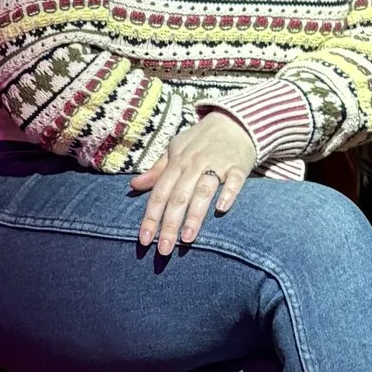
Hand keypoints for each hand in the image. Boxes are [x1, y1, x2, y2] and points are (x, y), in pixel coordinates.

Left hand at [130, 112, 258, 254]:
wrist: (234, 121)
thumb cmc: (201, 140)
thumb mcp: (175, 149)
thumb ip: (157, 170)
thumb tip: (134, 185)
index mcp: (176, 162)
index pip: (159, 193)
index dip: (150, 217)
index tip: (144, 240)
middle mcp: (193, 164)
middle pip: (178, 197)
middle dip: (169, 225)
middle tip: (163, 250)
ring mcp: (216, 164)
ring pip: (202, 191)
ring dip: (194, 215)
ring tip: (187, 239)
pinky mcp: (238, 166)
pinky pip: (233, 181)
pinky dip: (228, 193)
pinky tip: (222, 210)